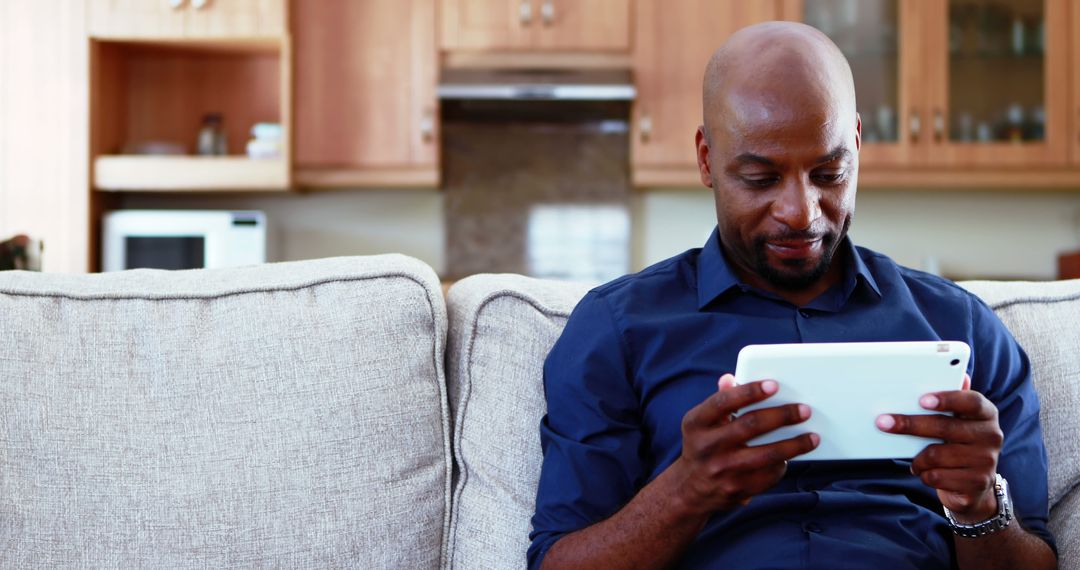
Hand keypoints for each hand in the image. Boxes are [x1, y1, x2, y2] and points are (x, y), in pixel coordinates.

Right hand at [673, 374, 818, 514]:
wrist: (691, 489)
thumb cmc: (703, 445)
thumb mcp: (703, 422)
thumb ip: (720, 400)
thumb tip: (730, 378)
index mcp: (696, 423)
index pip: (724, 402)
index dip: (749, 391)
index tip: (774, 384)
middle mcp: (707, 446)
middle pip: (751, 426)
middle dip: (782, 416)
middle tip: (804, 410)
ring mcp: (722, 470)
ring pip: (766, 454)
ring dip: (794, 445)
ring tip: (813, 437)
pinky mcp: (736, 490)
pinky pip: (768, 476)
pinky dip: (783, 465)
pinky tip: (792, 456)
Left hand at [875, 374, 1002, 521]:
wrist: (973, 485)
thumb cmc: (957, 444)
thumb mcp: (957, 421)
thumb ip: (952, 400)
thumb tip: (959, 375)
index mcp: (986, 414)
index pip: (971, 401)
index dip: (947, 399)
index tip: (922, 400)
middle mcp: (991, 435)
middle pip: (944, 427)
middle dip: (909, 424)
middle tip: (883, 422)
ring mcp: (987, 460)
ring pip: (936, 454)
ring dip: (918, 458)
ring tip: (917, 459)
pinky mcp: (977, 483)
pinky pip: (937, 476)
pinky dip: (924, 474)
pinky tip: (926, 472)